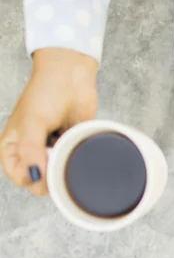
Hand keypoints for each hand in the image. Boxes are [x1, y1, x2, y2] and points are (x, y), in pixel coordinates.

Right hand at [0, 48, 98, 194]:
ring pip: (58, 173)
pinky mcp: (69, 146)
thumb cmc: (46, 93)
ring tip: (67, 145)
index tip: (47, 167)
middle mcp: (30, 152)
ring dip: (65, 165)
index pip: (20, 178)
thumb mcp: (33, 121)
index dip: (34, 178)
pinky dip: (76, 157)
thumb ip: (31, 150)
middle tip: (60, 155)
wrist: (72, 77)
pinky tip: (76, 143)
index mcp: (12, 147)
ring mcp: (52, 150)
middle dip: (52, 173)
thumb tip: (34, 177)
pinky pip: (74, 162)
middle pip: (41, 180)